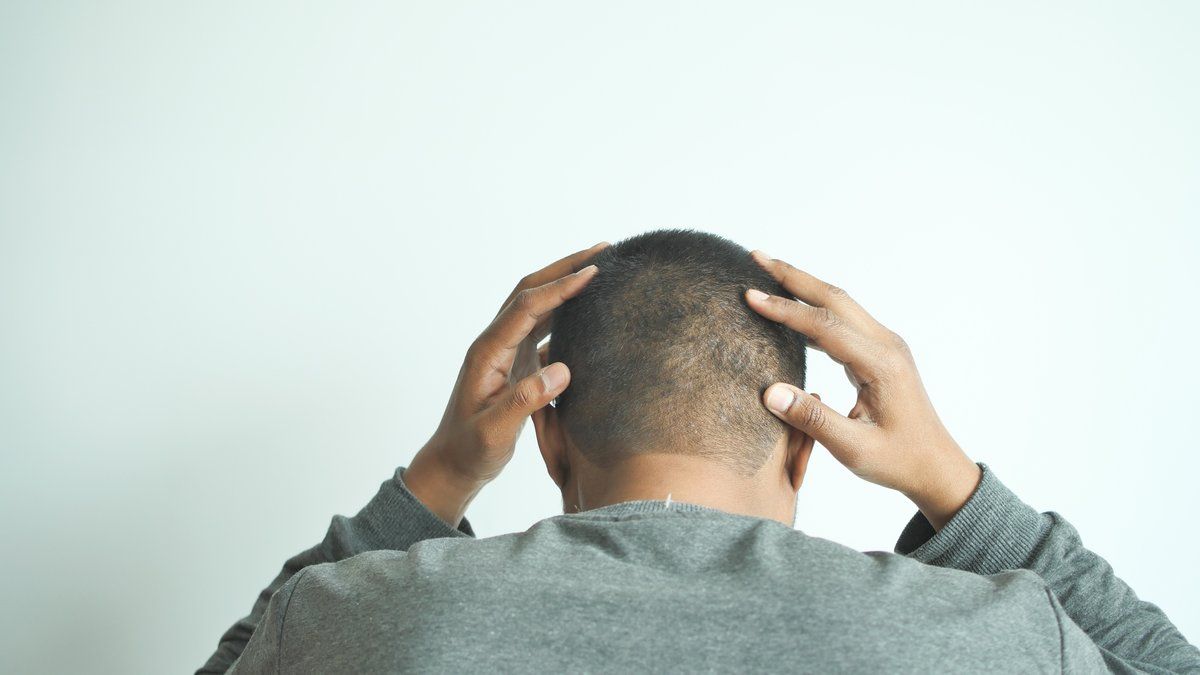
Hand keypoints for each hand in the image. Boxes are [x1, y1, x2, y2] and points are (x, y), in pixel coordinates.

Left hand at [404, 242, 606, 525]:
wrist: (452, 466)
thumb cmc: (469, 452)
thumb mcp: (494, 433)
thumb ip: (524, 402)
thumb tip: (562, 371)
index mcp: (488, 352)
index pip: (527, 307)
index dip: (561, 287)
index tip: (595, 272)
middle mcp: (496, 343)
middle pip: (531, 291)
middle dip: (565, 267)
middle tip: (604, 249)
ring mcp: (506, 351)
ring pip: (538, 305)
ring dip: (566, 284)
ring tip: (602, 268)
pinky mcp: (516, 364)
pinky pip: (543, 327)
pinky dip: (567, 312)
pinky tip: (591, 311)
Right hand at [745, 251, 980, 529]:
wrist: (936, 467)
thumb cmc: (898, 460)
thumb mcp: (853, 448)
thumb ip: (812, 420)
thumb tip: (770, 392)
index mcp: (881, 365)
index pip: (825, 326)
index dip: (785, 310)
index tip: (750, 296)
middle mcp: (886, 345)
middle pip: (834, 298)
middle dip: (793, 276)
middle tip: (755, 256)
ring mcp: (885, 346)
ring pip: (840, 304)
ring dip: (803, 286)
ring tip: (767, 273)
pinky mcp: (880, 352)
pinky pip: (844, 320)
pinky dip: (815, 308)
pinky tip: (793, 309)